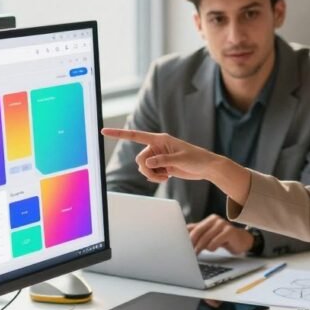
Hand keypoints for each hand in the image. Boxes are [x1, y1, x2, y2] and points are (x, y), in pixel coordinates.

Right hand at [101, 128, 251, 203]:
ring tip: (166, 177)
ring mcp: (158, 156)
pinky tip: (167, 177)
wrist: (206, 168)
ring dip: (152, 175)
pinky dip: (155, 177)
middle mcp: (156, 146)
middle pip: (139, 159)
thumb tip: (148, 163)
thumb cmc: (196, 159)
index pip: (135, 136)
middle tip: (161, 175)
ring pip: (143, 168)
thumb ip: (163, 161)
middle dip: (147, 170)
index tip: (103, 131)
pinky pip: (149, 173)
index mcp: (159, 139)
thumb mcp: (180, 160)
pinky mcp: (161, 165)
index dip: (119, 134)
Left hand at [187, 215, 254, 254]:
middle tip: (187, 252)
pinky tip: (213, 249)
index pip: (193, 227)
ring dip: (200, 247)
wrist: (242, 241)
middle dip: (191, 243)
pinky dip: (212, 247)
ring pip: (206, 238)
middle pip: (198, 232)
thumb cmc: (223, 239)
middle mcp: (215, 220)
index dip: (185, 237)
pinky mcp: (230, 231)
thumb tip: (181, 238)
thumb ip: (198, 234)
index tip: (180, 245)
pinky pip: (216, 241)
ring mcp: (223, 224)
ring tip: (198, 253)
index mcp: (209, 220)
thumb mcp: (210, 236)